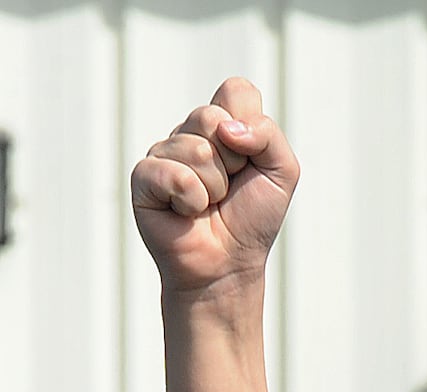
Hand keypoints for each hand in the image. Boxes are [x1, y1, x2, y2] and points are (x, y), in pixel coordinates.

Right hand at [131, 77, 298, 295]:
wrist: (229, 264)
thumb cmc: (252, 219)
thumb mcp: (282, 174)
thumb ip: (269, 136)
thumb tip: (227, 127)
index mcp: (223, 125)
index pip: (237, 91)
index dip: (251, 126)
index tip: (251, 160)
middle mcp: (191, 133)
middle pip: (212, 117)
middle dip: (234, 162)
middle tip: (229, 189)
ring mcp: (164, 152)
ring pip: (196, 149)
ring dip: (214, 186)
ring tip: (209, 204)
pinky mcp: (144, 177)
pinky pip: (173, 174)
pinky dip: (191, 200)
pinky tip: (187, 212)